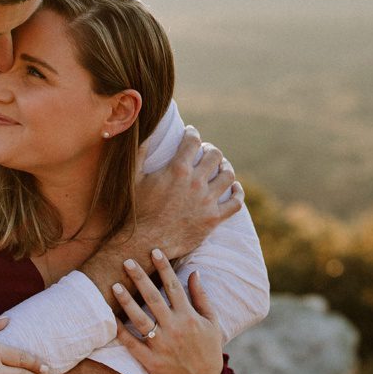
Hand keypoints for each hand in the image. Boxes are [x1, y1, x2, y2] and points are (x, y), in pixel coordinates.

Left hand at [113, 249, 225, 373]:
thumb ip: (201, 296)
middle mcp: (174, 328)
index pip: (174, 286)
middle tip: (127, 261)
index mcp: (189, 317)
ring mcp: (161, 345)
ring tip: (114, 285)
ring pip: (140, 319)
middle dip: (140, 278)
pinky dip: (121, 331)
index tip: (154, 251)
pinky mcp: (151, 361)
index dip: (164, 267)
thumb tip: (194, 272)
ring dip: (127, 302)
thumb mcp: (212, 321)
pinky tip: (111, 318)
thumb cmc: (209, 348)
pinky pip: (132, 344)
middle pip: (154, 299)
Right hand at [132, 127, 241, 262]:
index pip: (193, 141)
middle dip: (210, 149)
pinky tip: (235, 188)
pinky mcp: (213, 219)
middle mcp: (196, 182)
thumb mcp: (134, 178)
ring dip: (225, 167)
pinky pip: (235, 203)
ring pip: (228, 175)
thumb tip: (143, 130)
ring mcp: (207, 201)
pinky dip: (238, 193)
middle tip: (205, 151)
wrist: (145, 243)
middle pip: (214, 155)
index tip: (190, 132)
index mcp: (178, 169)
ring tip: (221, 166)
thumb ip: (141, 151)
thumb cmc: (137, 210)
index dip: (192, 133)